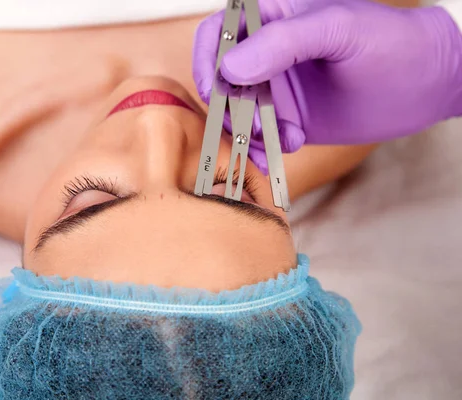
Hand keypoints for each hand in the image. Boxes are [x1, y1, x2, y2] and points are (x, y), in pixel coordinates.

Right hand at [193, 0, 461, 170]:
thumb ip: (283, 42)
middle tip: (259, 125)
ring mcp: (274, 89)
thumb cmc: (390, 42)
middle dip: (233, 107)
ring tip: (286, 137)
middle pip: (221, 80)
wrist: (424, 86)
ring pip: (236, 114)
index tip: (217, 90)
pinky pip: (257, 137)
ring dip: (250, 132)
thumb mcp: (338, 30)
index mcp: (272, 17)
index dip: (208, 61)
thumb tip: (231, 68)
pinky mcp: (285, 119)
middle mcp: (266, 54)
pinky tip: (289, 146)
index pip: (218, 33)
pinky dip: (263, 148)